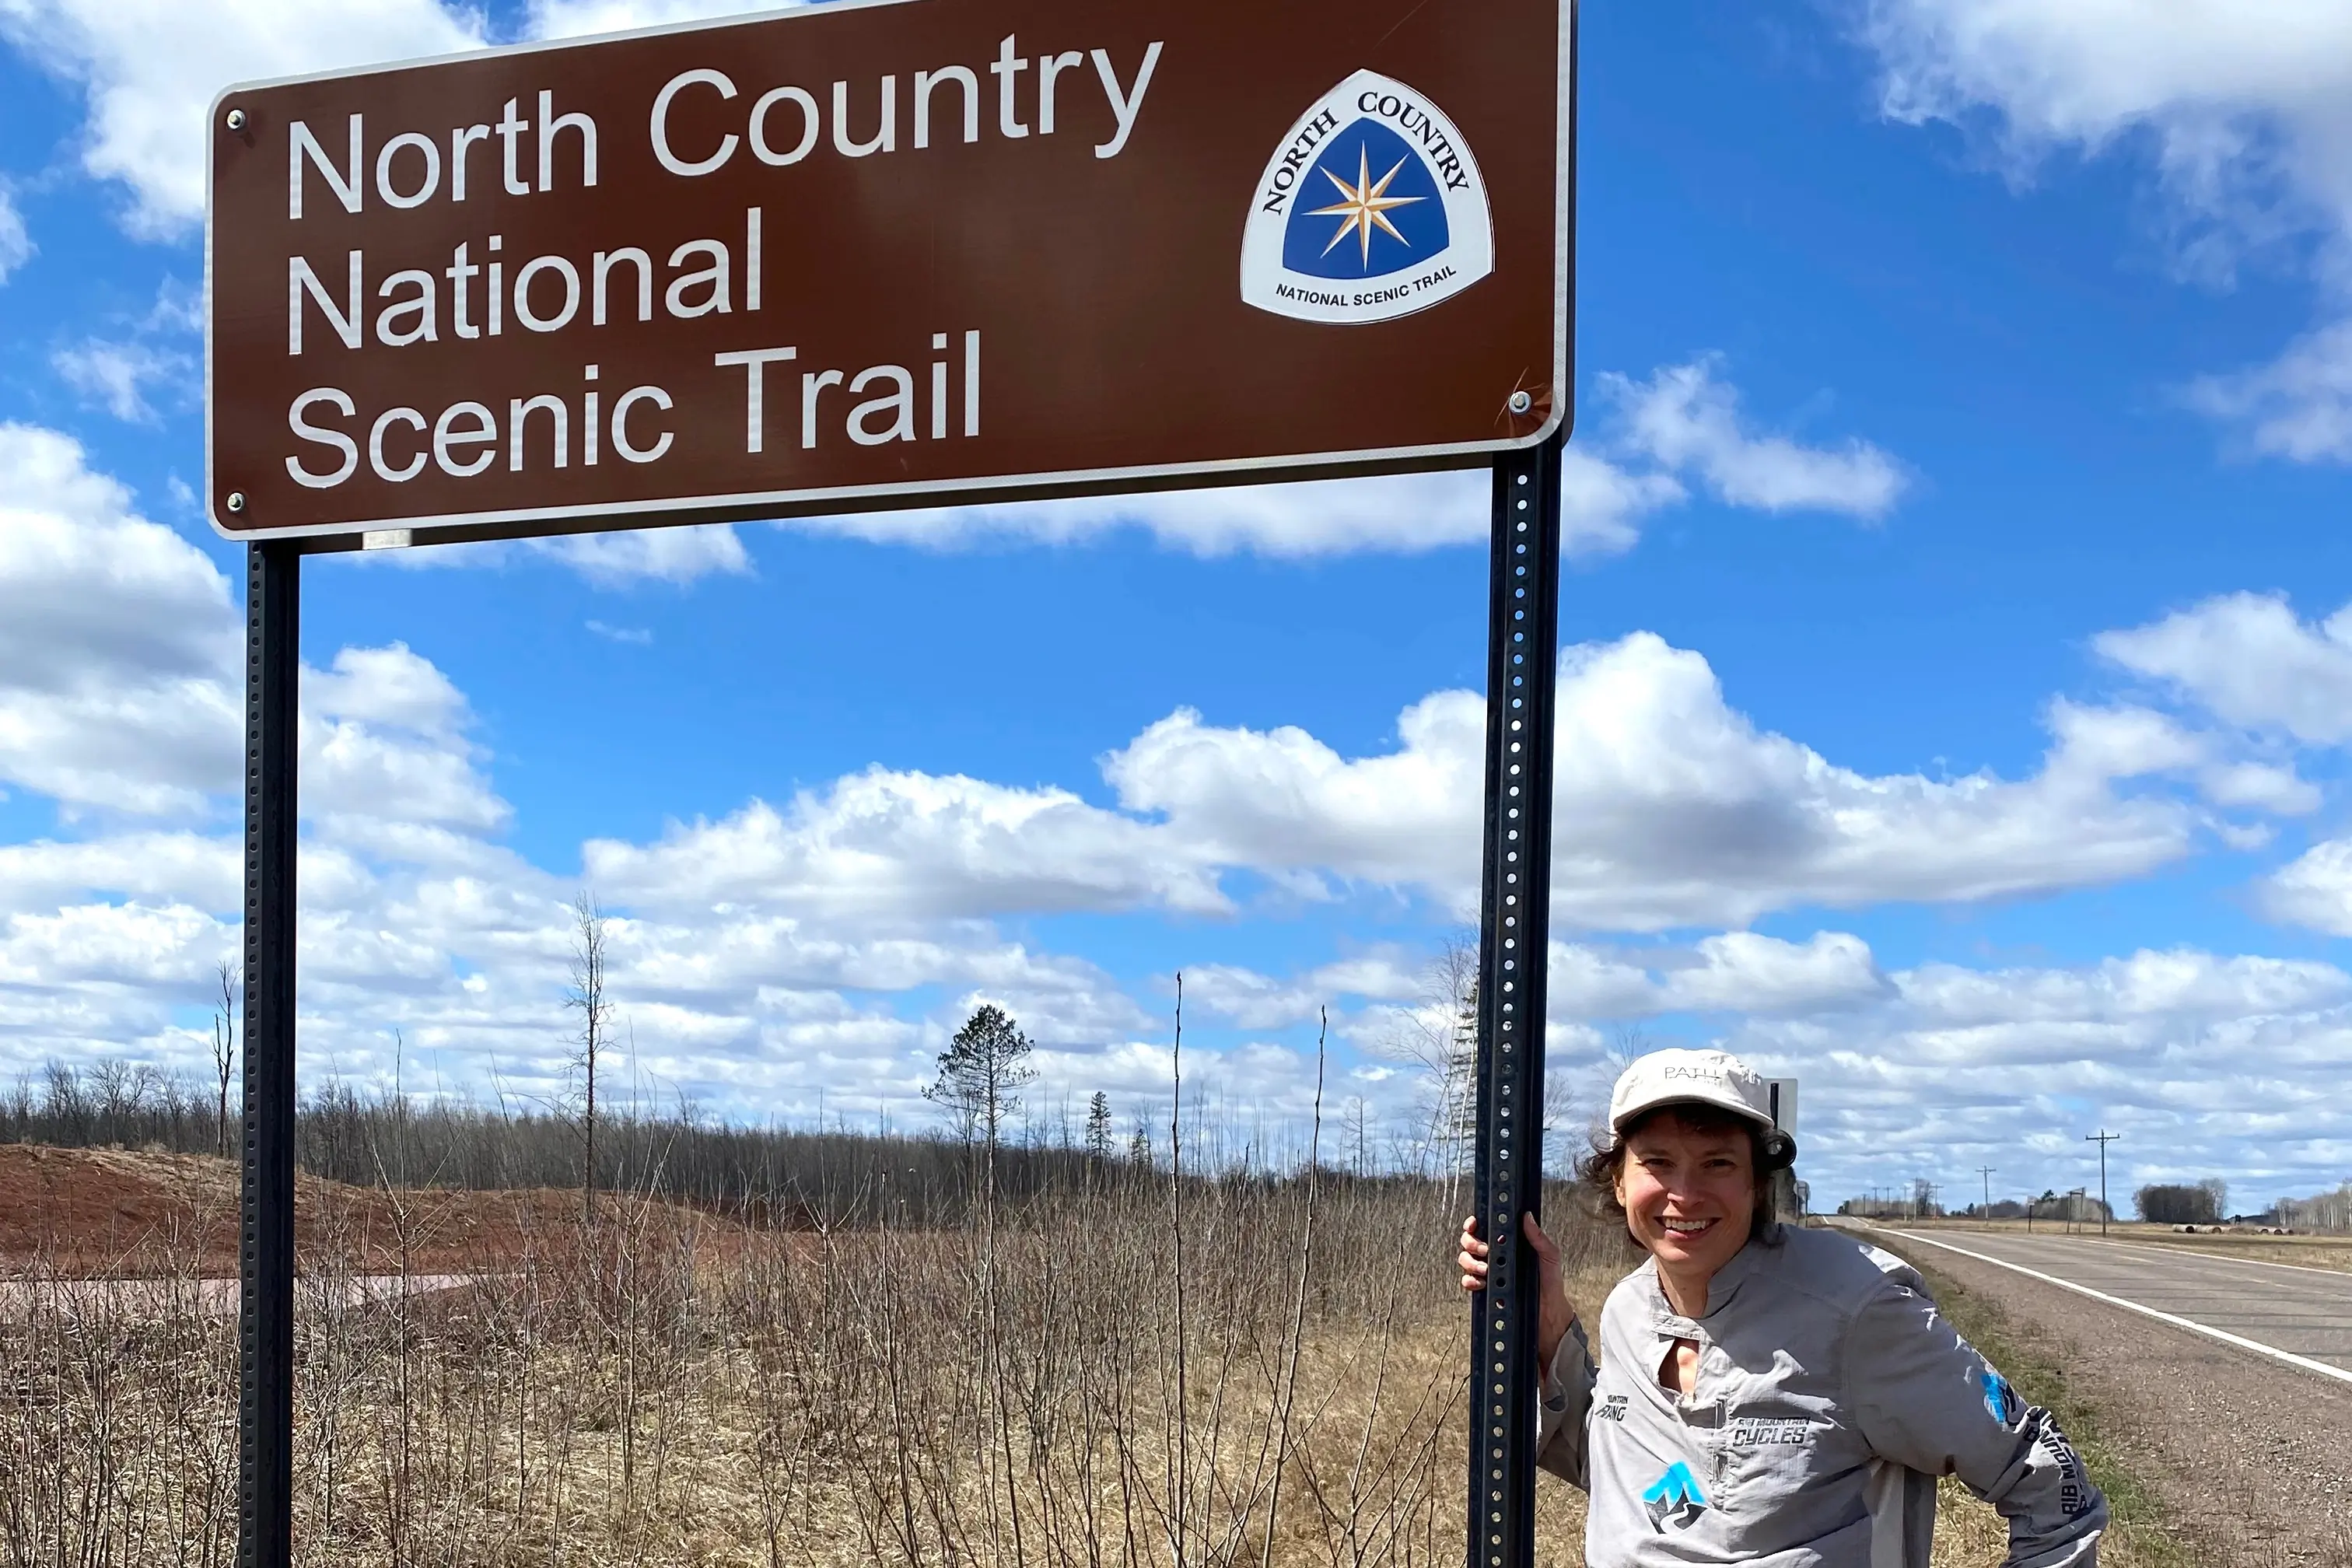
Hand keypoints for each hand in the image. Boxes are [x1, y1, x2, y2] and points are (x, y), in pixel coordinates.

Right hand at [1458, 1212, 1577, 1371]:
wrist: (1549, 1314)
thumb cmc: (1551, 1284)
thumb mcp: (1550, 1256)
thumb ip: (1538, 1237)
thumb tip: (1527, 1217)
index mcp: (1509, 1244)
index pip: (1486, 1228)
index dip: (1476, 1224)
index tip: (1475, 1225)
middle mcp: (1496, 1256)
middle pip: (1470, 1241)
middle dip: (1472, 1242)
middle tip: (1485, 1250)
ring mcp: (1489, 1273)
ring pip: (1465, 1259)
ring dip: (1471, 1261)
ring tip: (1485, 1269)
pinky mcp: (1485, 1290)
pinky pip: (1468, 1281)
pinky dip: (1470, 1281)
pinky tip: (1482, 1283)